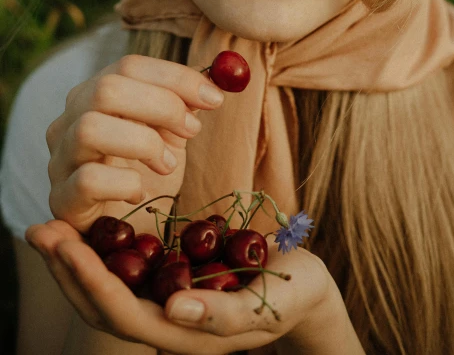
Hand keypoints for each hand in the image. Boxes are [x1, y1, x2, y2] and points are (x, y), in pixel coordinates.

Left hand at [26, 219, 331, 354]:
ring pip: (108, 288)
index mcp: (184, 334)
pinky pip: (127, 270)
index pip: (122, 311)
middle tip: (39, 230)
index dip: (90, 279)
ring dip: (76, 260)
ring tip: (50, 228)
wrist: (306, 288)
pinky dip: (101, 251)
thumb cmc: (293, 295)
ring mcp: (166, 303)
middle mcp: (166, 323)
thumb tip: (173, 310)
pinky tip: (89, 226)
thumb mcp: (268, 303)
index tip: (66, 242)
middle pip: (102, 304)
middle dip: (68, 269)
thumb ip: (223, 314)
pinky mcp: (171, 281)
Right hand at [45, 54, 225, 232]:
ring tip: (168, 165)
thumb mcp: (167, 132)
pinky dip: (124, 182)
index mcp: (94, 94)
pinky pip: (88, 179)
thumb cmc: (143, 170)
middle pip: (106, 89)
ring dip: (142, 143)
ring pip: (89, 129)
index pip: (129, 66)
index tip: (214, 98)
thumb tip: (213, 82)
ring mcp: (60, 158)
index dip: (176, 77)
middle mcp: (69, 120)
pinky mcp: (61, 198)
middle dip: (162, 106)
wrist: (120, 225)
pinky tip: (140, 192)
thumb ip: (183, 105)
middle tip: (192, 130)